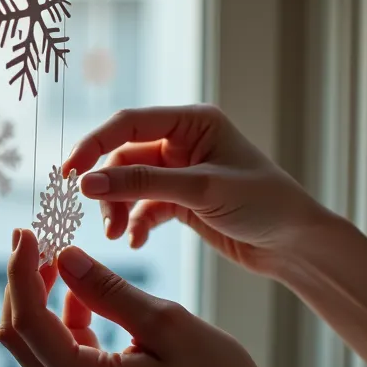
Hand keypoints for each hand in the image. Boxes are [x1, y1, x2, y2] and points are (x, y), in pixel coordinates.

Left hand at [0, 228, 272, 366]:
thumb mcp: (166, 321)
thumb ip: (107, 288)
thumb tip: (64, 256)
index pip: (29, 323)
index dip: (20, 273)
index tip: (26, 233)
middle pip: (20, 338)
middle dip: (22, 285)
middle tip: (33, 240)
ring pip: (38, 348)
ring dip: (42, 302)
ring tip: (61, 261)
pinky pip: (62, 359)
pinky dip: (65, 323)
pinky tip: (84, 296)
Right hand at [60, 104, 324, 276]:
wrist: (297, 245)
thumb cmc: (264, 204)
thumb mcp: (202, 190)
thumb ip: (142, 183)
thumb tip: (87, 183)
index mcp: (192, 122)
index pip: (128, 123)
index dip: (94, 144)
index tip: (69, 174)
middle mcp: (183, 142)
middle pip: (123, 156)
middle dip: (108, 186)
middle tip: (95, 216)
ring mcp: (180, 172)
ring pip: (129, 184)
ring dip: (117, 208)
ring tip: (115, 235)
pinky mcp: (181, 200)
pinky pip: (143, 207)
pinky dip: (135, 223)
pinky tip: (136, 242)